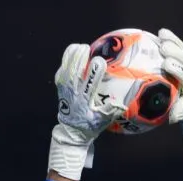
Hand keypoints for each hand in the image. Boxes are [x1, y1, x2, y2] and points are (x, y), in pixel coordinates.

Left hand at [49, 43, 119, 180]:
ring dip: (72, 57)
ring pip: (66, 70)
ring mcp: (64, 89)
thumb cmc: (89, 126)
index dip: (94, 72)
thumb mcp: (101, 123)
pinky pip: (61, 70)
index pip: (89, 84)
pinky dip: (66, 59)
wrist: (70, 131)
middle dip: (80, 59)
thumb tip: (121, 104)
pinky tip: (72, 50)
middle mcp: (73, 93)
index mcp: (84, 101)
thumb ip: (110, 113)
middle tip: (88, 48)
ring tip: (81, 46)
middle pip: (74, 73)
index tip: (101, 61)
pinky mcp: (60, 87)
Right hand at [157, 28, 182, 141]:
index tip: (166, 65)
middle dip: (175, 53)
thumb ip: (178, 112)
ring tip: (161, 35)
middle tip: (163, 48)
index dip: (177, 69)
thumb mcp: (182, 112)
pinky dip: (172, 39)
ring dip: (173, 42)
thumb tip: (172, 117)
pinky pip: (179, 47)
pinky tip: (161, 33)